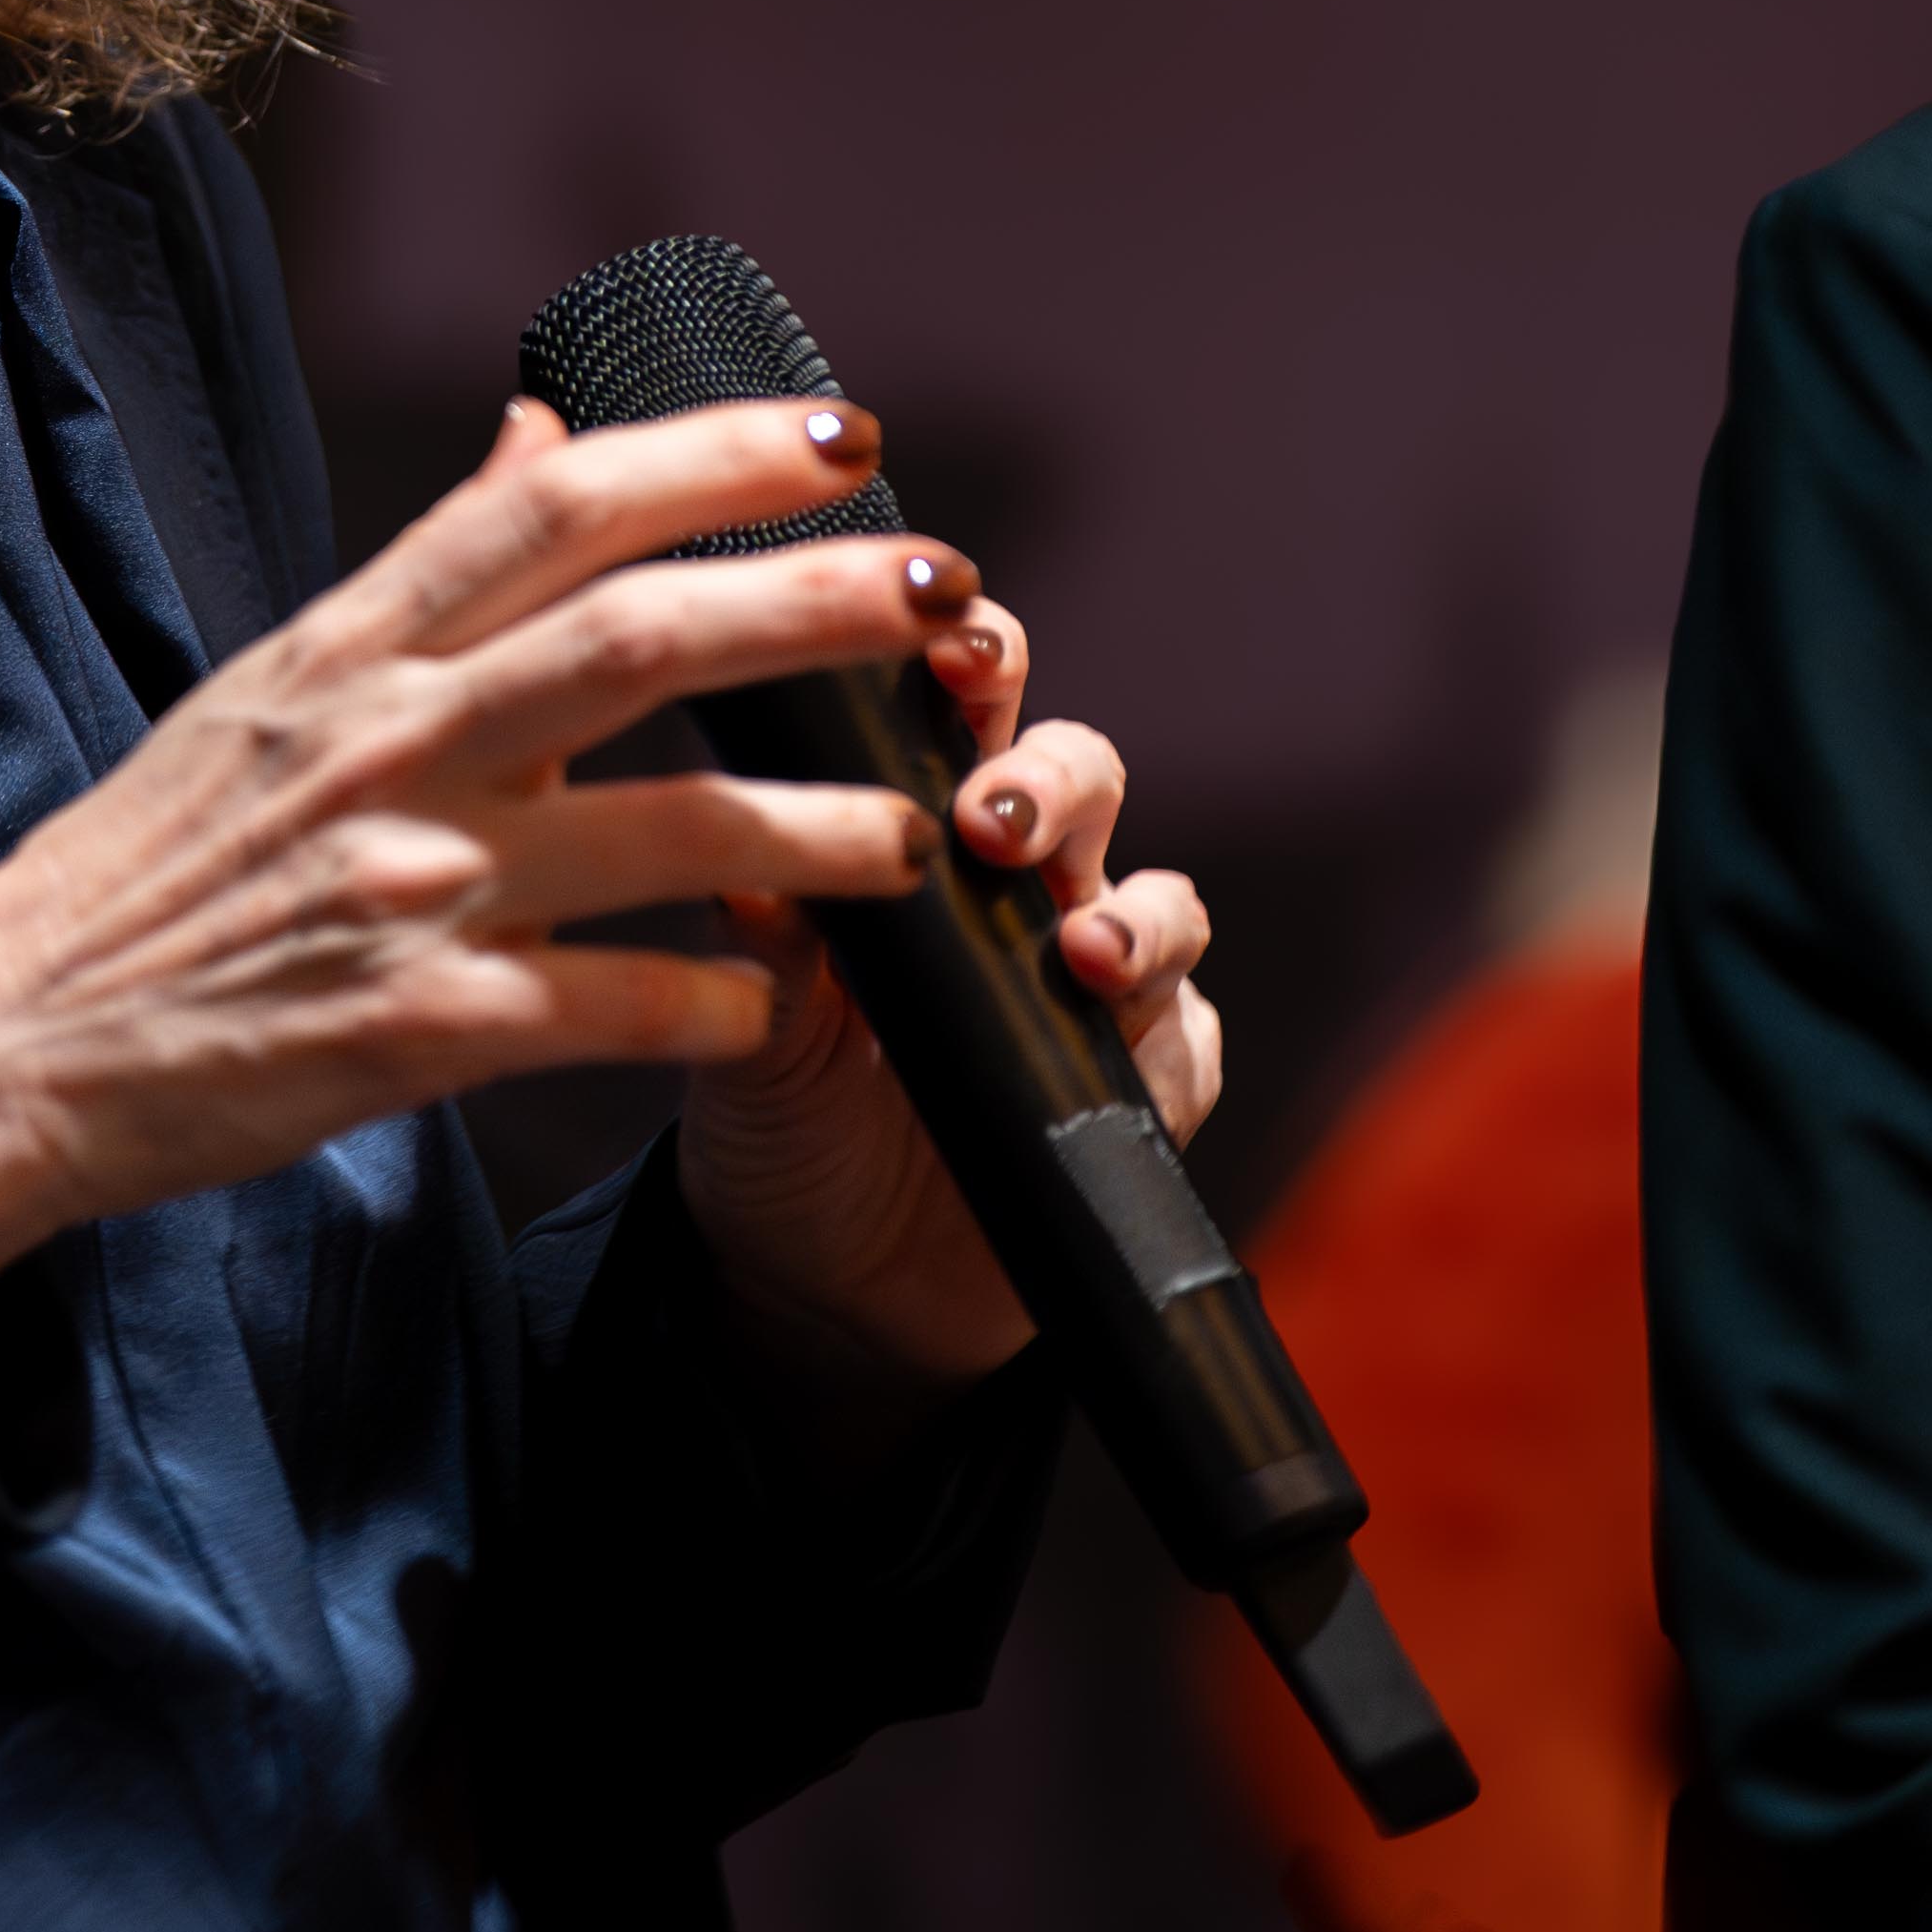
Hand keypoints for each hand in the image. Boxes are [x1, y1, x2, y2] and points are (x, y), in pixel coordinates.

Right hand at [0, 395, 994, 1305]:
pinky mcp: (418, 1030)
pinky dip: (720, 1005)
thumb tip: (542, 430)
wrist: (12, 1038)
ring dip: (822, 825)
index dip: (709, 455)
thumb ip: (428, 571)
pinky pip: (618, 1008)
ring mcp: (407, 884)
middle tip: (951, 586)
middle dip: (815, 600)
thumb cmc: (152, 864)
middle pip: (637, 635)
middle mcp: (387, 744)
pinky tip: (780, 1006)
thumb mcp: (272, 683)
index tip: (839, 432)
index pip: (552, 506)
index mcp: (351, 648)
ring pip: (667, 830)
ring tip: (924, 827)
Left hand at [672, 562, 1219, 1410]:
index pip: (966, 700)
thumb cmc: (782, 1114)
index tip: (944, 646)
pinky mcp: (1153, 1078)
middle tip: (992, 817)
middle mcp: (1025, 880)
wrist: (826, 1285)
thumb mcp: (752, 1030)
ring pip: (1157, 891)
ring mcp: (1100, 976)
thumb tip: (740, 851)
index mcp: (918, 821)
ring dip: (1127, 905)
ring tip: (1075, 942)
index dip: (973, 653)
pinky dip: (1162, 1015)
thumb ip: (764, 941)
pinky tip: (1115, 1021)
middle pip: (1080, 771)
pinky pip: (1191, 1025)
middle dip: (1047, 777)